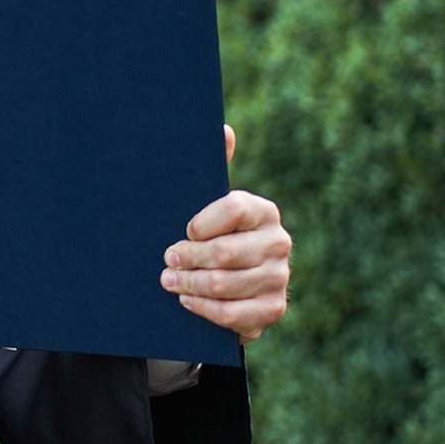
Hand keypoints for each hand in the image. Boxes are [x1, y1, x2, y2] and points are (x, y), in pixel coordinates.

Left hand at [160, 125, 290, 343]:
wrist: (227, 284)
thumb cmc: (209, 235)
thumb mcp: (206, 203)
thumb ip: (213, 167)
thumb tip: (224, 129)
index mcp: (263, 211)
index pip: (233, 208)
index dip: (202, 222)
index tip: (183, 230)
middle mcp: (278, 242)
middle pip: (225, 252)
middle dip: (187, 258)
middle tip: (166, 259)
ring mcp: (278, 278)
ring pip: (225, 284)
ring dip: (189, 284)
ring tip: (168, 281)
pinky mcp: (272, 309)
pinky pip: (233, 314)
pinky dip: (204, 308)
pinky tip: (187, 301)